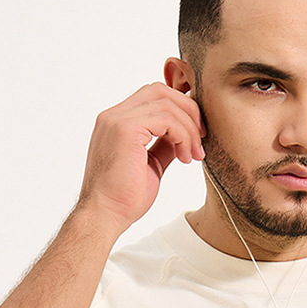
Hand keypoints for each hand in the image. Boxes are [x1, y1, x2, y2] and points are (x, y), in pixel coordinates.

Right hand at [78, 82, 205, 235]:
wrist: (105, 216)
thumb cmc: (124, 198)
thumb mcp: (152, 164)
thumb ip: (164, 145)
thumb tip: (183, 135)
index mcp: (117, 121)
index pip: (153, 96)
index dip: (179, 109)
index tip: (196, 134)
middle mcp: (114, 115)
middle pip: (160, 91)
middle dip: (187, 110)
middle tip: (202, 137)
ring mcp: (117, 120)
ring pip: (166, 103)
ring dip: (188, 128)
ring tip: (194, 155)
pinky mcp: (125, 129)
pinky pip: (166, 118)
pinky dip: (182, 135)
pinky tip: (185, 157)